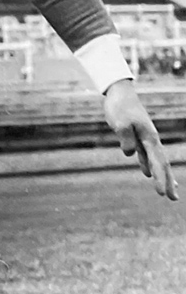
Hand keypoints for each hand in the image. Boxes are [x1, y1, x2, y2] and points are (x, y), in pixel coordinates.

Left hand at [103, 79, 177, 200]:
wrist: (119, 93)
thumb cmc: (120, 107)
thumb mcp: (121, 123)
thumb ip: (126, 138)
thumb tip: (130, 154)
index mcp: (150, 138)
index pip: (157, 162)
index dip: (160, 179)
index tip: (162, 194)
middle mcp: (151, 140)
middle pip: (162, 165)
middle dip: (167, 182)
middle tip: (173, 200)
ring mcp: (145, 140)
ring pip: (156, 162)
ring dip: (162, 176)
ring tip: (168, 191)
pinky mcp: (136, 138)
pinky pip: (146, 156)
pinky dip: (149, 166)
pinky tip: (148, 174)